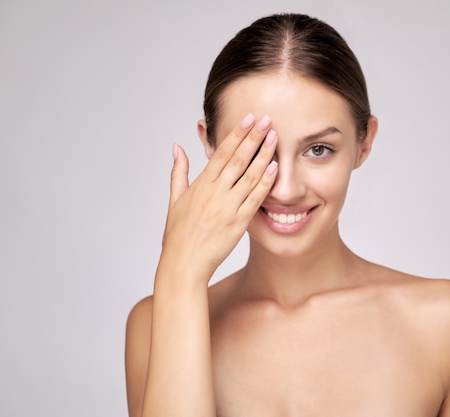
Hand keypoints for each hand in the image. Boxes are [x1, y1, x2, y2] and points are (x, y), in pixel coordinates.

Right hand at [160, 114, 277, 279]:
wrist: (183, 264)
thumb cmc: (178, 235)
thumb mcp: (174, 200)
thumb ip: (178, 172)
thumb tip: (177, 147)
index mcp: (200, 185)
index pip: (221, 152)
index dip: (236, 134)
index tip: (248, 118)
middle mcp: (214, 192)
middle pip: (237, 158)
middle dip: (253, 137)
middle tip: (266, 119)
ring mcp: (227, 207)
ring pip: (248, 175)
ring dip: (263, 155)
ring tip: (275, 137)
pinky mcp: (238, 222)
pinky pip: (254, 199)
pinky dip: (265, 182)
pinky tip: (275, 168)